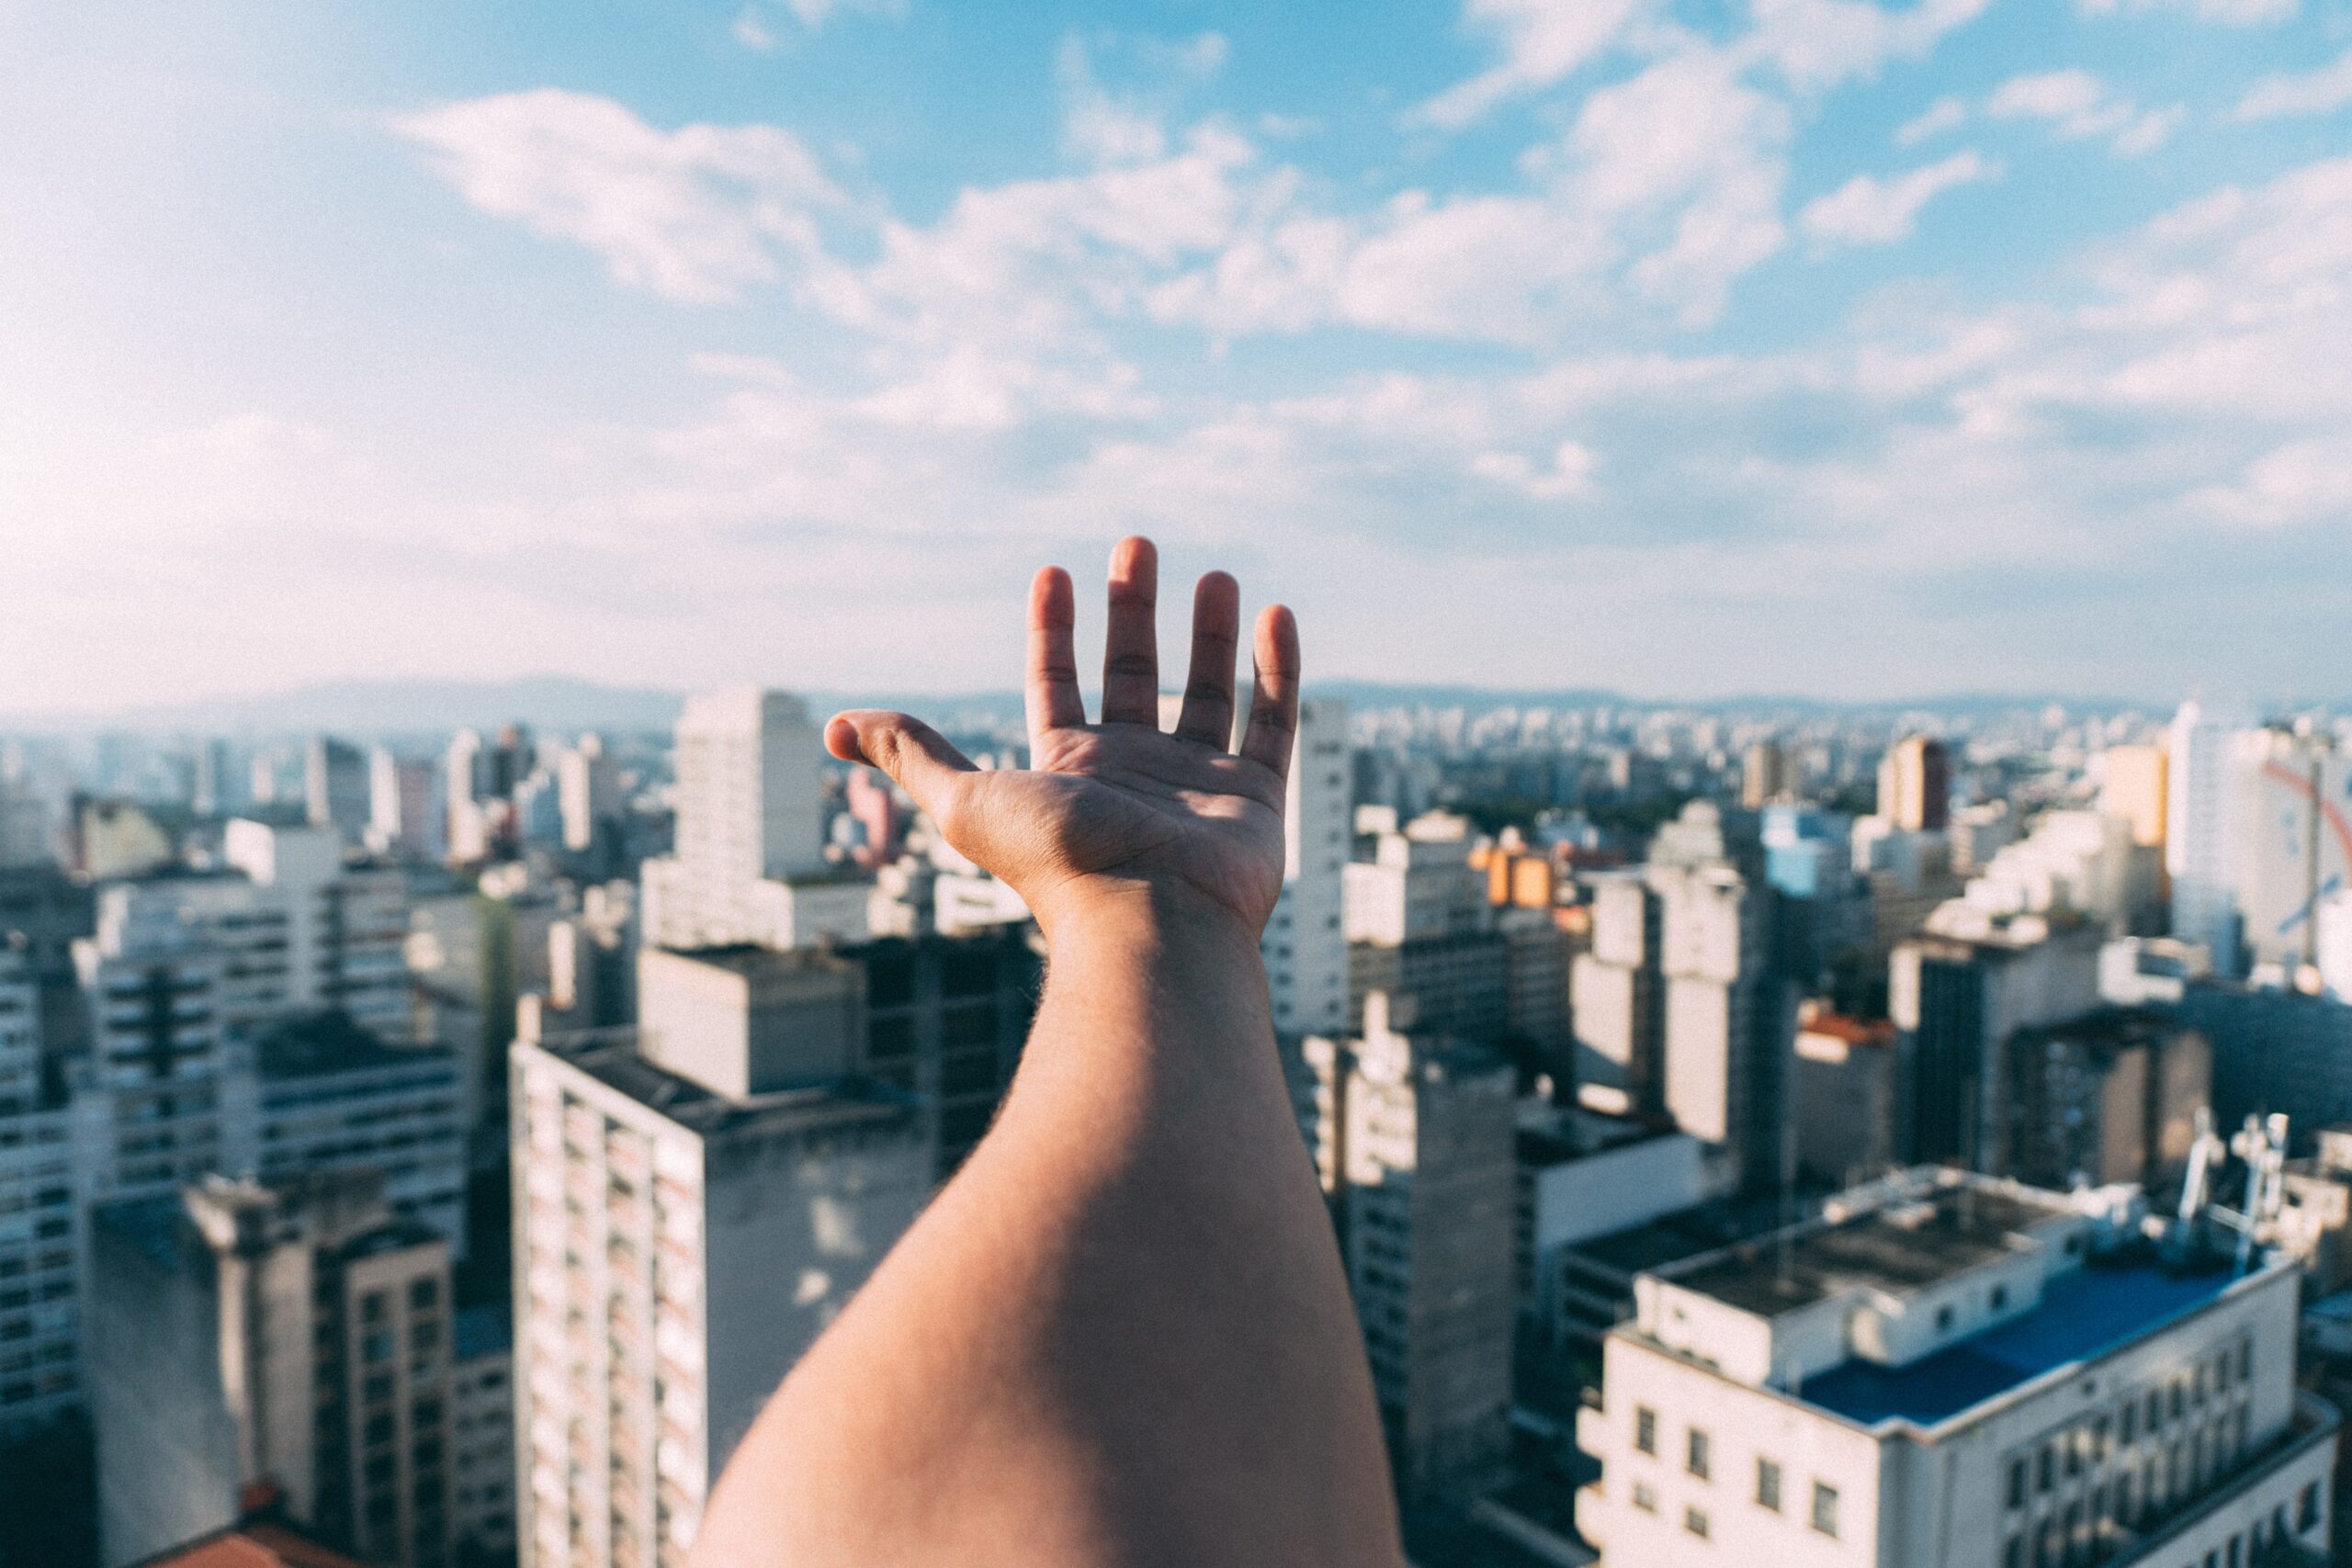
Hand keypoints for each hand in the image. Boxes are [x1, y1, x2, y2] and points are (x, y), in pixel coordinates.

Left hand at [825, 536, 1299, 937]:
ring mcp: (1196, 786)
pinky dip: (1279, 670)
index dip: (1051, 630)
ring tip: (1213, 575)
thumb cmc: (1058, 862)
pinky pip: (1272, 724)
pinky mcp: (1253, 799)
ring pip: (1207, 693)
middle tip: (1136, 545)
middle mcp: (1132, 773)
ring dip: (1209, 634)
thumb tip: (833, 727)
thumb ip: (911, 754)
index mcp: (1068, 770)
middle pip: (1132, 675)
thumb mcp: (966, 800)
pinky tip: (1277, 614)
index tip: (1054, 573)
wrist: (1150, 921)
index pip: (1055, 684)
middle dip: (1132, 610)